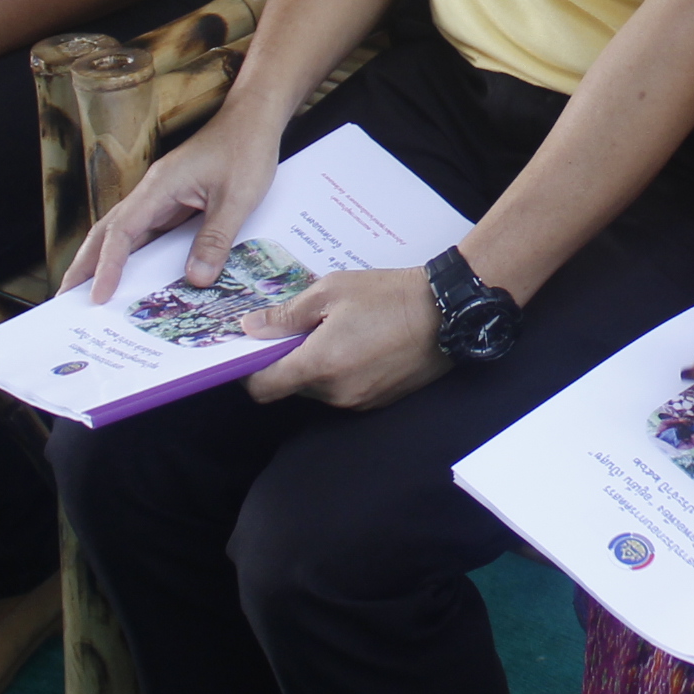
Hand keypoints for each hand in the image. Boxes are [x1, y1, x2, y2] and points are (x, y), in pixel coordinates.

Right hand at [66, 111, 279, 302]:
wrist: (253, 118)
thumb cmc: (245, 149)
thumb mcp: (238, 198)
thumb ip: (215, 238)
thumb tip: (196, 280)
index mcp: (158, 187)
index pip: (121, 231)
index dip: (107, 265)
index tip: (97, 296)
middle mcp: (151, 193)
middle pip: (107, 232)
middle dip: (83, 265)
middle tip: (64, 301)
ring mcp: (160, 198)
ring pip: (122, 234)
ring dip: (102, 262)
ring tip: (87, 296)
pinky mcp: (173, 202)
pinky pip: (146, 233)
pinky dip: (132, 256)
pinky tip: (133, 278)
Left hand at [241, 265, 449, 410]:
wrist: (446, 312)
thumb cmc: (389, 296)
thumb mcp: (331, 291)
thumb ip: (286, 314)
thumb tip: (251, 328)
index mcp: (320, 364)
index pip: (264, 388)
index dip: (248, 372)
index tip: (248, 352)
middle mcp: (336, 392)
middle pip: (290, 387)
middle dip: (287, 360)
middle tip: (300, 327)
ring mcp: (359, 400)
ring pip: (317, 389)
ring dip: (315, 365)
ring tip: (335, 331)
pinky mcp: (377, 401)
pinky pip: (343, 391)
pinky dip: (339, 372)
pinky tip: (357, 343)